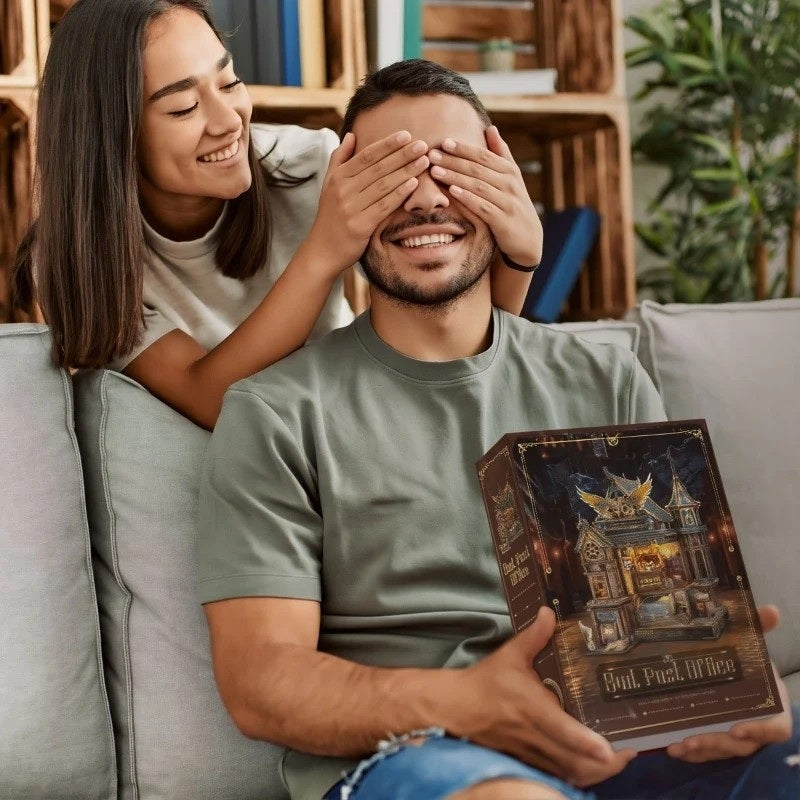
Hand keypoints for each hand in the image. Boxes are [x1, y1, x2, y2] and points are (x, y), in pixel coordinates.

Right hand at [306, 131, 429, 272]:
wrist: (322, 251)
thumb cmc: (330, 216)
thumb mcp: (329, 184)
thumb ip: (339, 158)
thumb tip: (351, 134)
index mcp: (338, 177)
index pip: (366, 155)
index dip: (387, 144)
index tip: (406, 135)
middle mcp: (343, 190)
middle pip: (378, 168)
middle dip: (402, 155)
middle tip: (422, 145)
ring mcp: (351, 208)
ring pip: (383, 185)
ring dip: (406, 171)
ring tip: (424, 161)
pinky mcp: (360, 226)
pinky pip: (383, 206)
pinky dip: (399, 194)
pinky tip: (414, 184)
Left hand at [428, 126, 542, 267]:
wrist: (528, 238)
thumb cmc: (513, 204)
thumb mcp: (511, 178)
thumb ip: (501, 154)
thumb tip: (490, 128)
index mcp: (509, 170)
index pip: (483, 155)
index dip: (464, 148)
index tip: (443, 142)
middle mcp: (510, 183)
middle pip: (478, 169)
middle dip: (453, 161)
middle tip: (432, 155)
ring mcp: (507, 202)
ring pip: (478, 185)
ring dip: (455, 177)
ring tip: (435, 171)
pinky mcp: (503, 220)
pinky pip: (482, 206)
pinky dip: (467, 198)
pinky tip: (452, 191)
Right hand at [449, 607, 635, 786]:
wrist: (457, 709)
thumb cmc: (487, 682)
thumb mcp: (510, 655)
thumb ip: (534, 636)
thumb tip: (549, 612)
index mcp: (531, 707)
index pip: (561, 728)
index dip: (585, 742)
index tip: (609, 749)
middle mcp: (533, 735)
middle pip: (573, 762)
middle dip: (605, 764)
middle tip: (630, 752)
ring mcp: (531, 753)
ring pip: (569, 774)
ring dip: (596, 773)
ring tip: (619, 761)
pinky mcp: (527, 763)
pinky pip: (558, 778)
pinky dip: (578, 777)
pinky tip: (594, 768)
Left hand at [667, 605, 792, 762]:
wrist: (739, 673)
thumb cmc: (748, 662)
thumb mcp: (753, 644)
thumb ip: (759, 629)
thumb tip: (772, 609)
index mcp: (772, 706)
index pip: (776, 728)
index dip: (760, 731)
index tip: (737, 729)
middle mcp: (756, 726)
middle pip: (743, 744)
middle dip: (718, 743)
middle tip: (695, 739)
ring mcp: (737, 736)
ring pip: (723, 751)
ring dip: (702, 750)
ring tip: (679, 746)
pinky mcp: (719, 739)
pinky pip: (708, 752)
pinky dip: (692, 753)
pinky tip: (672, 748)